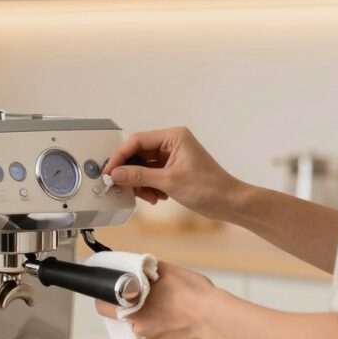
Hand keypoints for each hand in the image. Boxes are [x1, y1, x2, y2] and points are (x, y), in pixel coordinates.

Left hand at [95, 263, 216, 338]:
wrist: (214, 317)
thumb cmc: (194, 294)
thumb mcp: (169, 271)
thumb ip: (150, 270)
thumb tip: (141, 266)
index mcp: (133, 301)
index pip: (103, 306)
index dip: (105, 301)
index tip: (110, 298)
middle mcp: (136, 322)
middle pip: (121, 318)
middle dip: (127, 311)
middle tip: (142, 303)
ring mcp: (146, 336)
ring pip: (138, 329)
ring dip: (145, 321)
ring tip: (163, 312)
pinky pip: (151, 338)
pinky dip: (158, 331)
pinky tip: (172, 323)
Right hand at [104, 127, 243, 220]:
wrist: (228, 202)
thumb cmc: (208, 187)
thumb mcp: (169, 181)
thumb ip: (139, 176)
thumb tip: (116, 174)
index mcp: (173, 136)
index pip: (137, 141)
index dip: (120, 156)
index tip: (109, 171)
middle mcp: (171, 143)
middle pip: (138, 155)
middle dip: (131, 174)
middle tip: (123, 187)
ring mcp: (171, 157)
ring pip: (142, 168)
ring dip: (141, 184)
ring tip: (150, 197)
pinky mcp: (172, 170)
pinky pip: (150, 176)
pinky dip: (149, 187)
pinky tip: (157, 197)